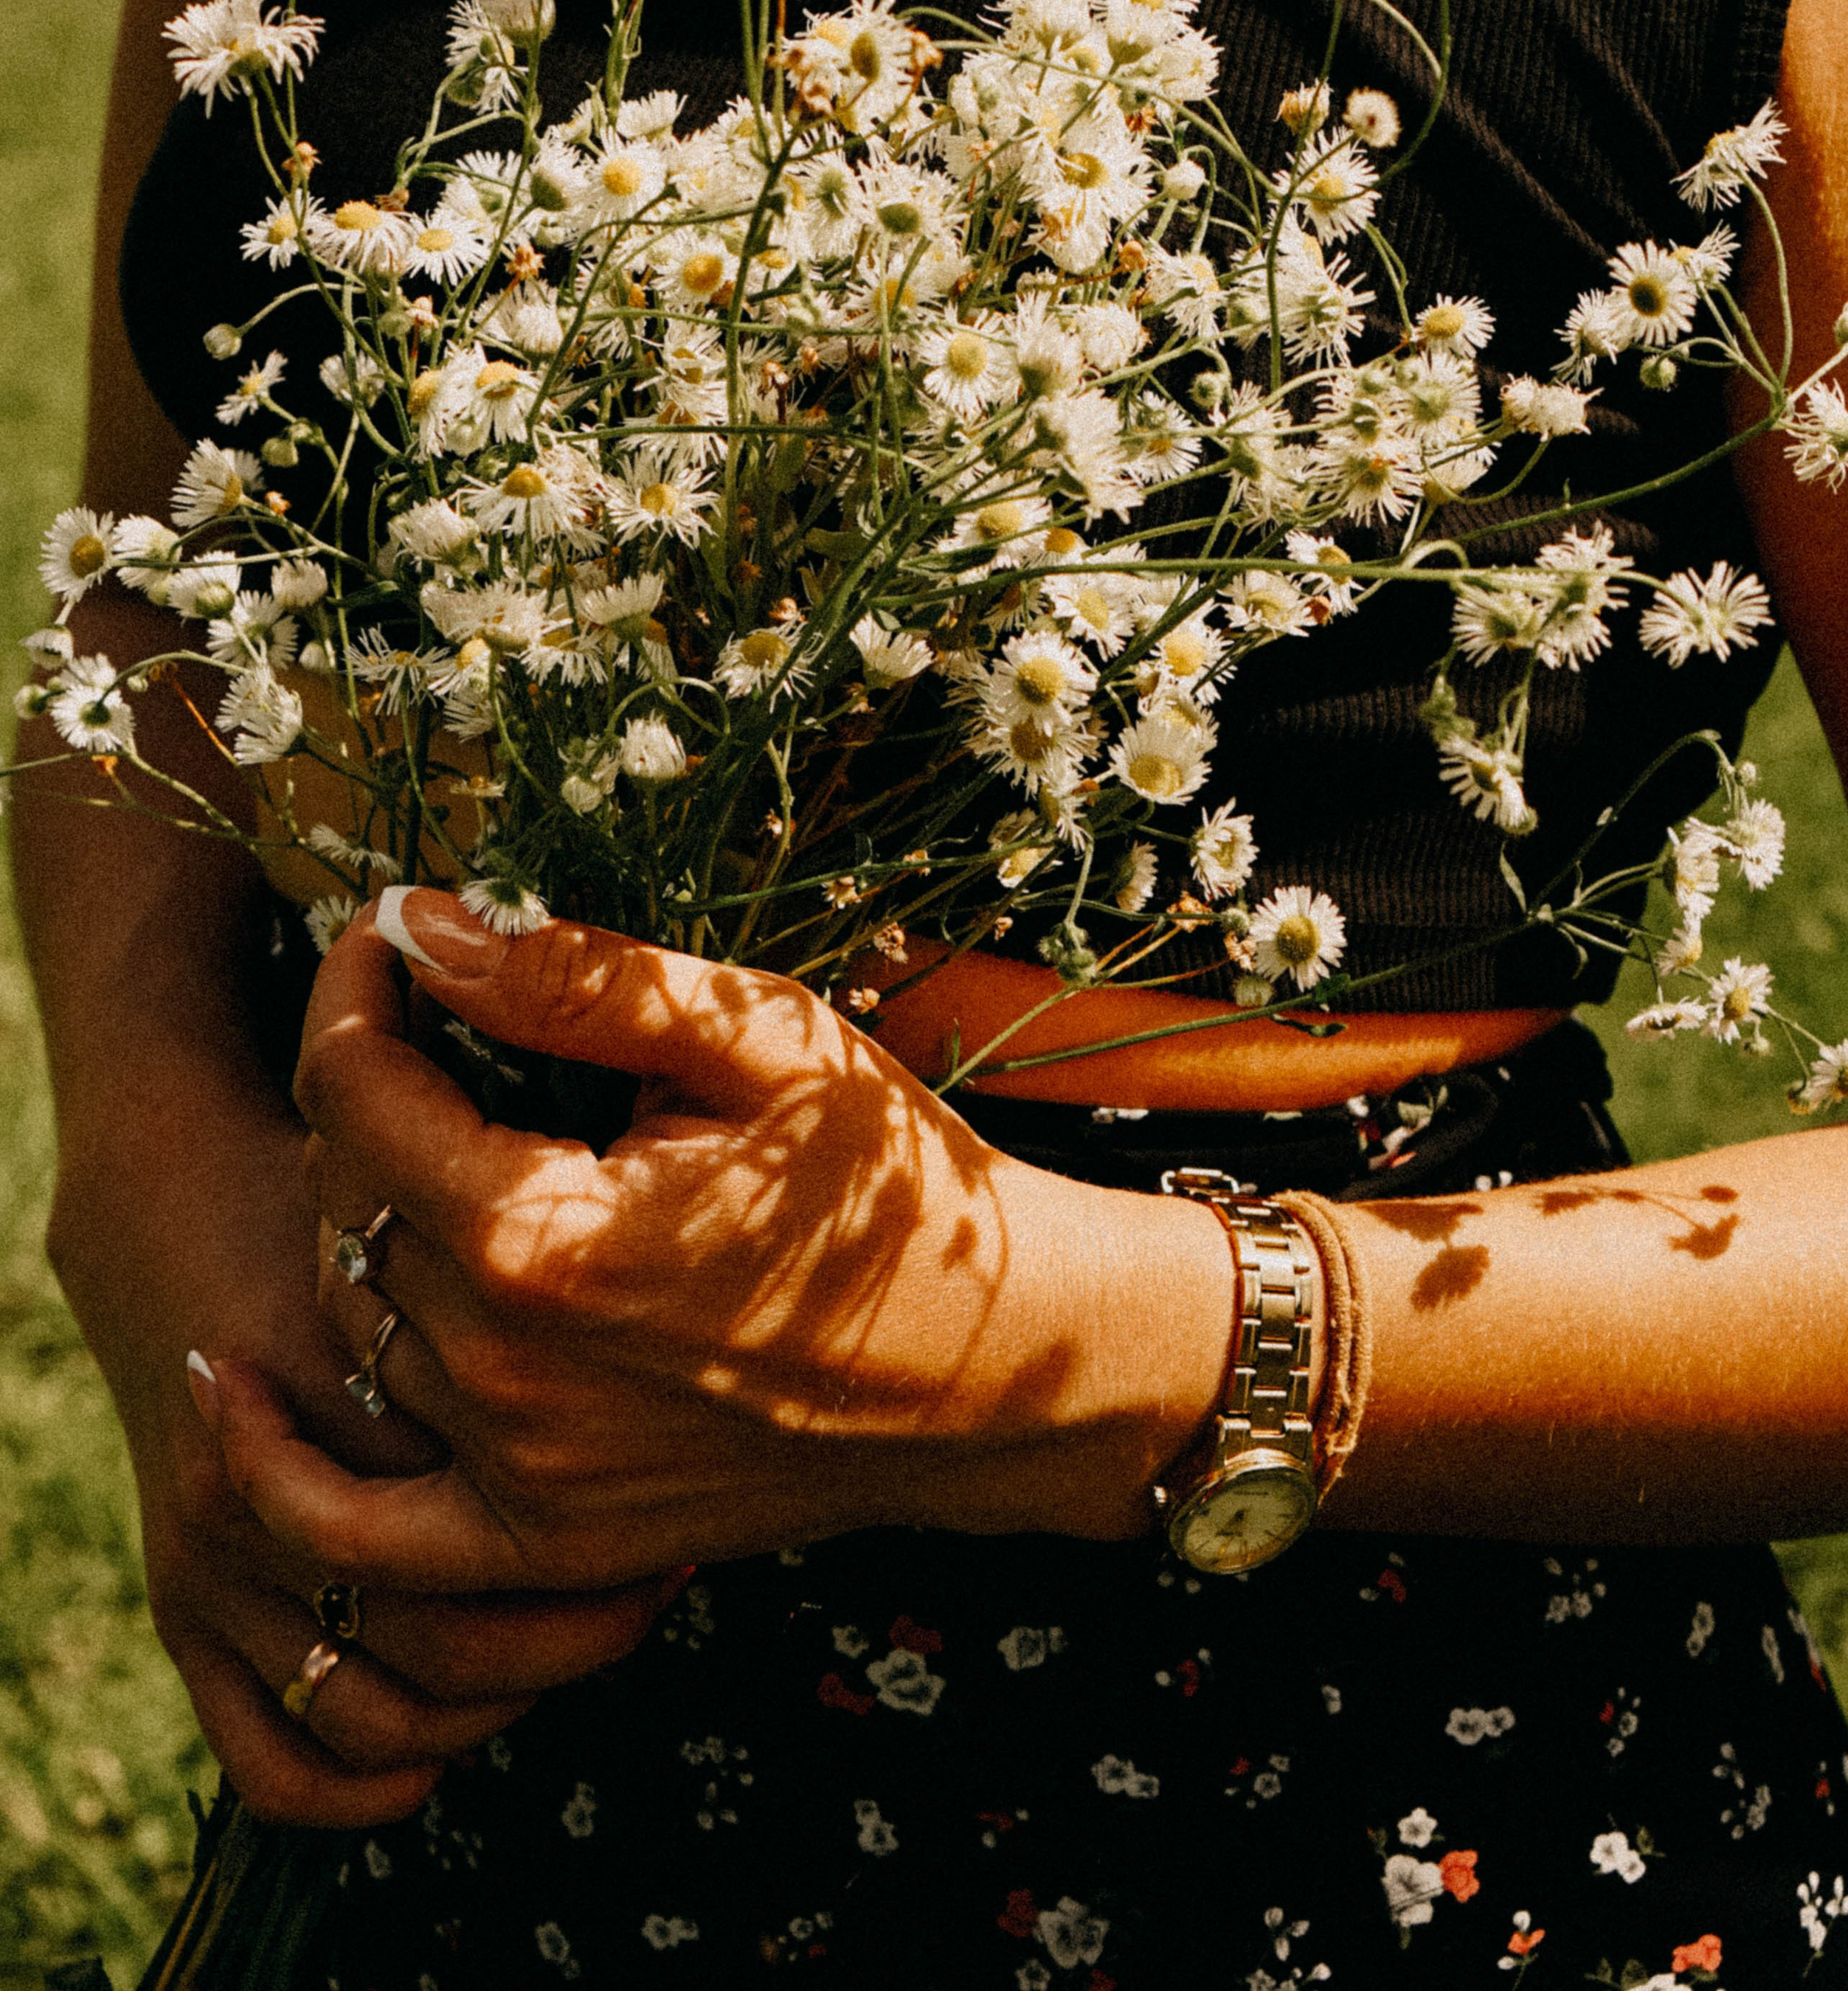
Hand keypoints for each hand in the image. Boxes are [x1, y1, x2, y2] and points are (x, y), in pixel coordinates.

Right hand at [52, 1064, 670, 1825]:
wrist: (182, 1202)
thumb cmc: (344, 1199)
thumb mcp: (444, 1209)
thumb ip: (533, 1295)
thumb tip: (686, 1362)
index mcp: (339, 1390)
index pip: (503, 1527)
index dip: (617, 1540)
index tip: (692, 1510)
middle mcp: (266, 1496)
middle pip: (460, 1640)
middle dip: (582, 1628)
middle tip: (665, 1571)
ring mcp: (216, 1566)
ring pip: (386, 1713)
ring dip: (498, 1702)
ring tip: (577, 1633)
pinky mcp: (182, 1608)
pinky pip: (278, 1760)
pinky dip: (370, 1785)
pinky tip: (455, 1748)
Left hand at [203, 893, 1240, 1603]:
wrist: (1003, 1368)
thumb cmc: (894, 1186)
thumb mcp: (761, 1039)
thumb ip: (573, 981)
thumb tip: (417, 923)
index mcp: (549, 1240)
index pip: (356, 1093)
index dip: (352, 989)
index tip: (389, 931)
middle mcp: (507, 1377)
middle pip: (337, 1200)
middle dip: (363, 1087)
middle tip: (433, 1020)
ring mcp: (519, 1481)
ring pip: (345, 1318)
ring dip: (352, 1216)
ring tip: (416, 1137)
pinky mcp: (545, 1546)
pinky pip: (356, 1531)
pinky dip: (275, 1470)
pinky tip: (222, 1386)